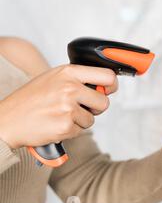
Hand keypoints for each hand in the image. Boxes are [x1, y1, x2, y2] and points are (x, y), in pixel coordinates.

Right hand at [0, 64, 117, 148]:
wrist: (8, 120)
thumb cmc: (30, 100)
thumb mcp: (53, 79)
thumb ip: (77, 79)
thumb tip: (103, 86)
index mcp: (68, 72)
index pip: (107, 75)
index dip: (111, 85)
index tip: (108, 90)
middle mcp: (70, 87)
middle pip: (104, 101)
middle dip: (96, 108)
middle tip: (80, 108)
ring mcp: (68, 107)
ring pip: (92, 119)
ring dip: (80, 121)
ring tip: (60, 115)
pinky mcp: (66, 126)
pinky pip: (81, 130)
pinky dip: (71, 130)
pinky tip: (56, 124)